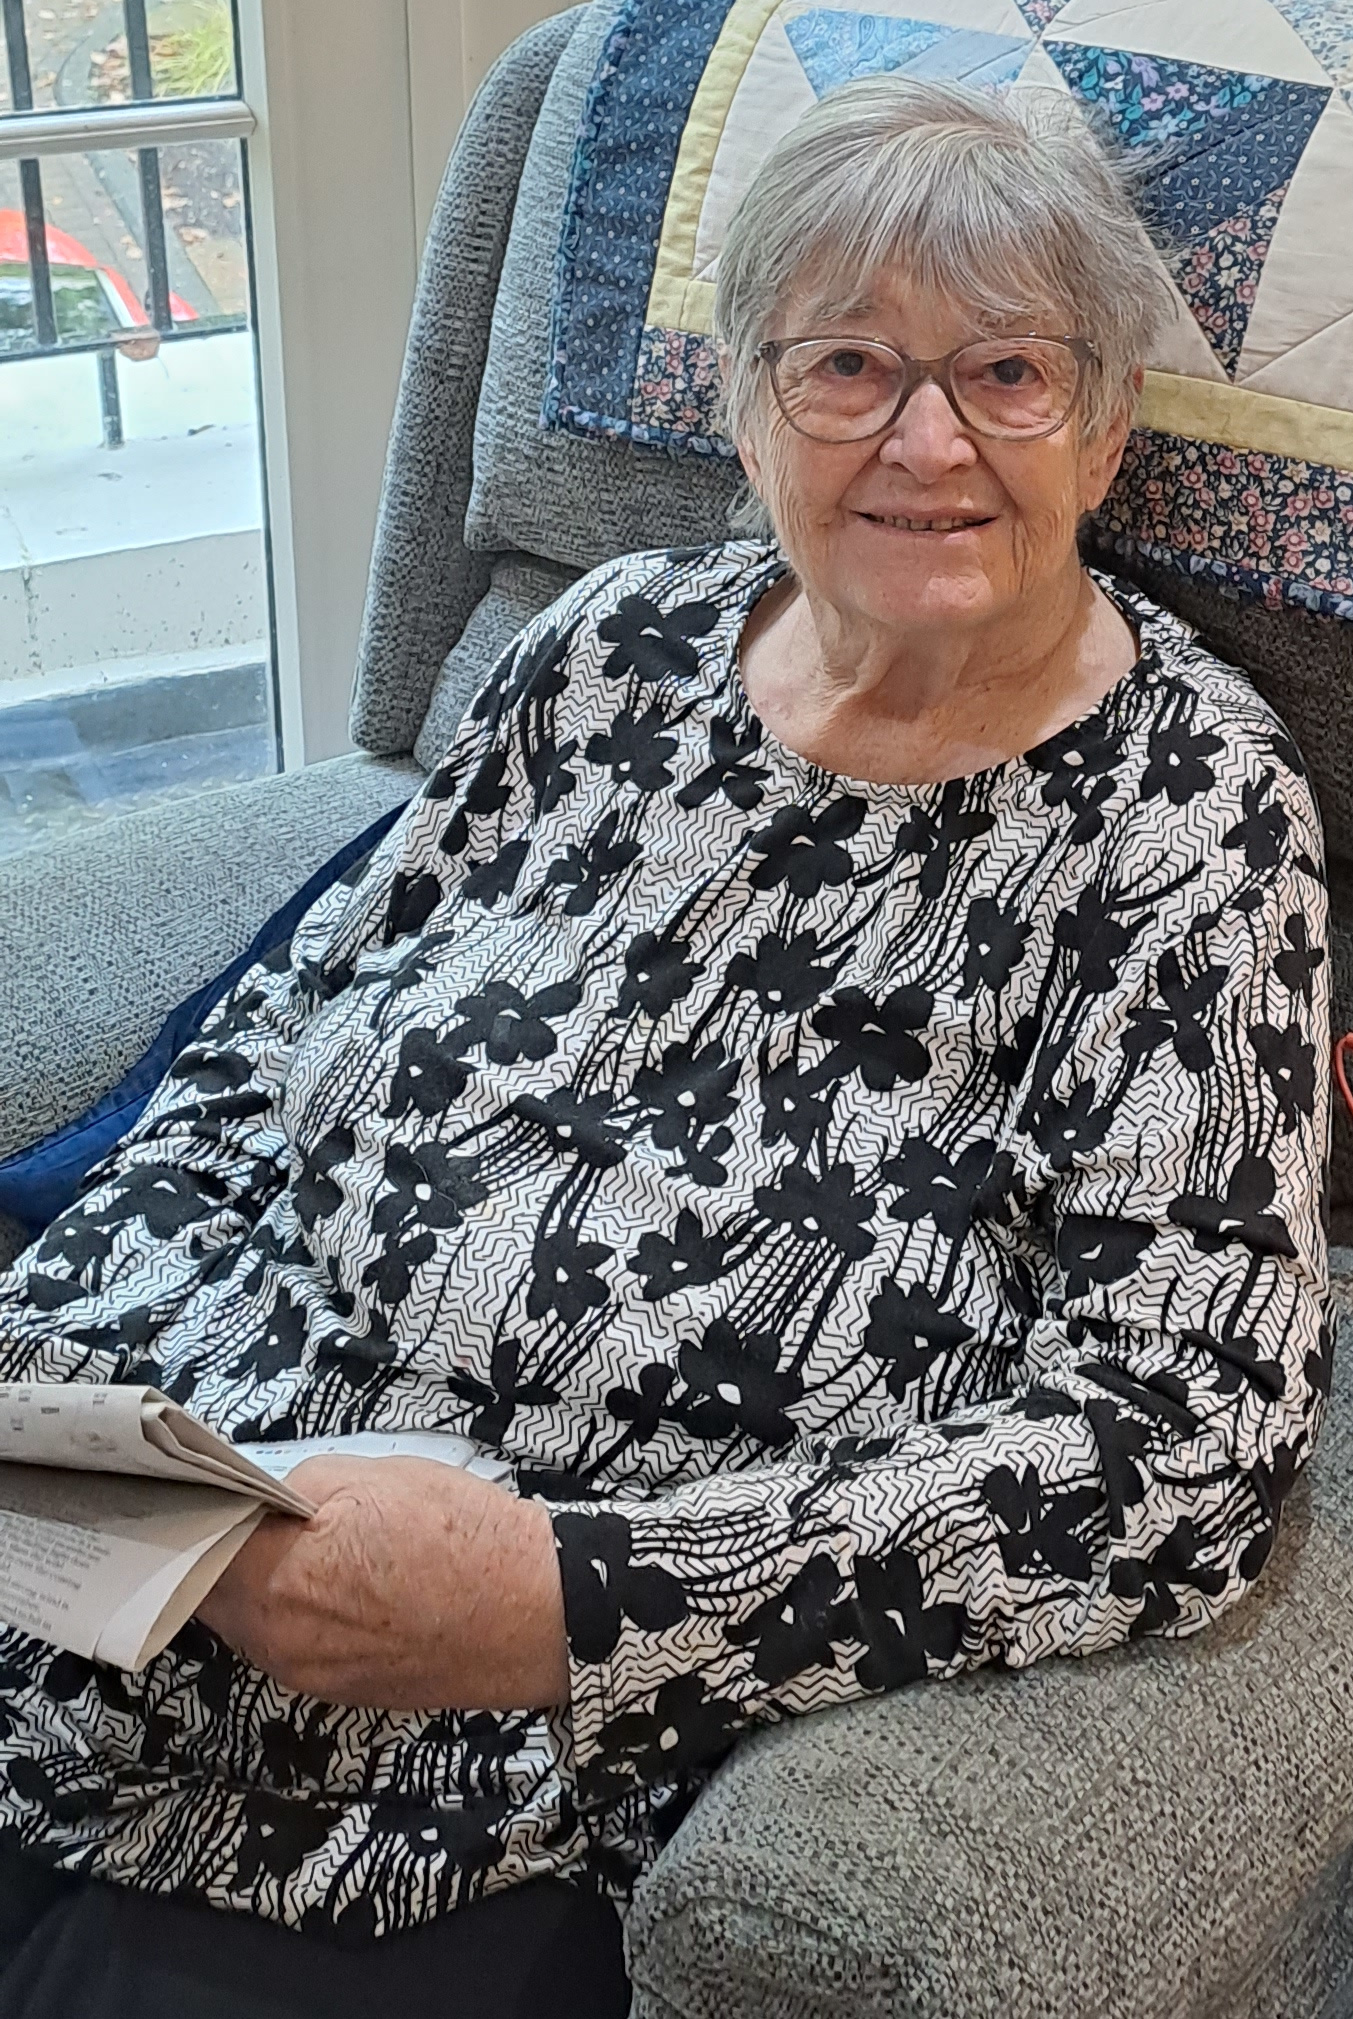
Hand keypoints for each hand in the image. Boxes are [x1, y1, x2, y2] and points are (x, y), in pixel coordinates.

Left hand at [195, 1456, 569, 1711]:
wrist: (535, 1614)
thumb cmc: (464, 1536)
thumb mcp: (377, 1476)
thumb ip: (301, 1490)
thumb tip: (267, 1502)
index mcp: (279, 1582)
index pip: (199, 1547)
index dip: (205, 1512)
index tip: (214, 1488)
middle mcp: (280, 1642)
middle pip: (215, 1593)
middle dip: (225, 1551)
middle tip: (254, 1511)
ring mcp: (308, 1675)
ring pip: (250, 1623)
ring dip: (258, 1585)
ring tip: (298, 1545)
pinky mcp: (339, 1691)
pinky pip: (290, 1647)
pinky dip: (294, 1614)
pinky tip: (335, 1583)